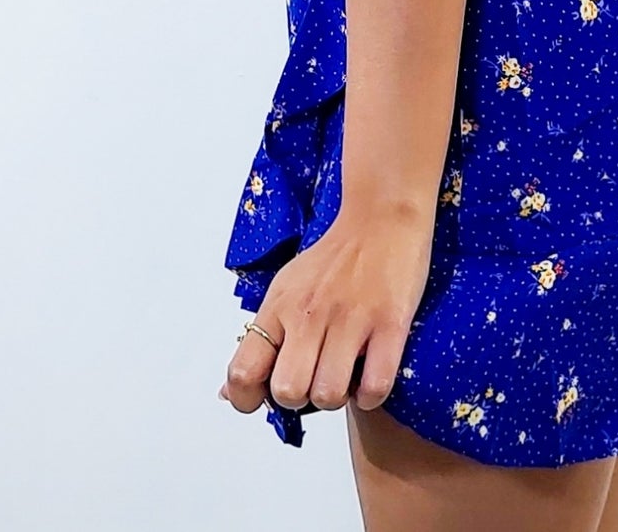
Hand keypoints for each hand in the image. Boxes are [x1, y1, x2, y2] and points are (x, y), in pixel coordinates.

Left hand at [220, 202, 434, 419]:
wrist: (383, 217)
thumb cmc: (335, 258)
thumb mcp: (286, 289)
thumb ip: (260, 340)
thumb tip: (227, 393)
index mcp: (279, 306)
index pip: (242, 372)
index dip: (249, 399)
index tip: (265, 397)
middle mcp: (309, 313)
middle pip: (287, 392)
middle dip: (300, 400)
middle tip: (313, 380)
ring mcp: (350, 319)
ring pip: (328, 395)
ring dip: (337, 397)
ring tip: (344, 375)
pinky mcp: (390, 323)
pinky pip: (374, 386)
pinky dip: (371, 395)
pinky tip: (370, 375)